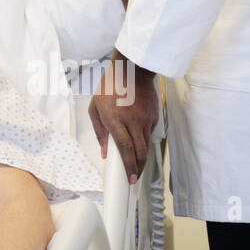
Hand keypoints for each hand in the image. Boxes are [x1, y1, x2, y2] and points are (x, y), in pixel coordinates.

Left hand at [88, 52, 157, 183]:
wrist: (132, 70)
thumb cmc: (109, 87)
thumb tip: (104, 153)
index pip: (125, 148)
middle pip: (140, 152)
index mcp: (115, 119)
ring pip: (146, 146)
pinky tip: (138, 142)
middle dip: (138, 169)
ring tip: (136, 167)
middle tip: (134, 178)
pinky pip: (149, 134)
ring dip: (142, 159)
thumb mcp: (95, 107)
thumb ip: (99, 131)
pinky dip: (144, 142)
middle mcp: (132, 121)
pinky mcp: (154, 117)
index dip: (129, 166)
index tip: (129, 179)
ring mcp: (145, 119)